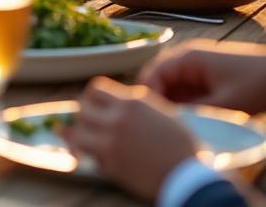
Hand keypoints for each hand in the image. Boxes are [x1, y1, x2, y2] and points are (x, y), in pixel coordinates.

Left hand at [62, 76, 198, 201]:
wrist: (188, 175)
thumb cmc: (180, 143)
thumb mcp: (160, 111)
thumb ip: (134, 104)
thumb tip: (111, 102)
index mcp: (132, 103)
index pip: (94, 89)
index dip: (91, 98)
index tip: (94, 106)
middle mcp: (117, 120)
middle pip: (82, 110)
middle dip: (84, 117)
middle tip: (91, 126)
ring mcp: (111, 143)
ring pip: (78, 135)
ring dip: (82, 138)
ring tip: (91, 142)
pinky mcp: (111, 165)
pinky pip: (90, 157)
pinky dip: (94, 158)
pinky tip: (106, 159)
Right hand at [139, 40, 265, 114]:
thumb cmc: (256, 84)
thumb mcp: (224, 103)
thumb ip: (193, 112)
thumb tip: (169, 124)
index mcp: (187, 58)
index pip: (151, 75)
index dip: (149, 98)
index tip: (154, 121)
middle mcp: (187, 59)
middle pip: (157, 80)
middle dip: (157, 102)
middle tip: (163, 126)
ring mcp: (196, 68)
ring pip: (170, 88)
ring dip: (171, 105)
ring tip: (176, 126)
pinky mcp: (205, 78)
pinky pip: (184, 92)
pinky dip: (184, 106)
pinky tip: (190, 121)